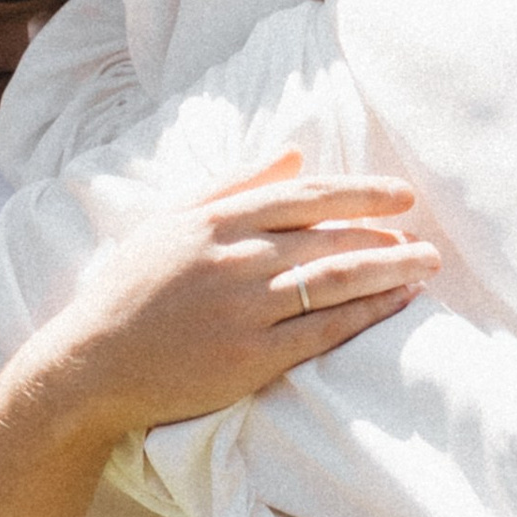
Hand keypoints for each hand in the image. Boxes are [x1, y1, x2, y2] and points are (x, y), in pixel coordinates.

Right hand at [29, 150, 437, 446]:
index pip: (305, 196)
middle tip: (425, 237)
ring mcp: (243, 309)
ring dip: (390, 269)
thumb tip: (293, 152)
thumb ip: (233, 183)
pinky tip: (396, 302)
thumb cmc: (129, 290)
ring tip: (425, 265)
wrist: (91, 364)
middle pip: (329, 237)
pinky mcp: (249, 358)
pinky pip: (323, 331)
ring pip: (335, 280)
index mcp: (214, 220)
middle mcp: (233, 259)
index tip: (401, 197)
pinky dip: (366, 313)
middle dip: (387, 234)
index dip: (360, 194)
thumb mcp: (170, 221)